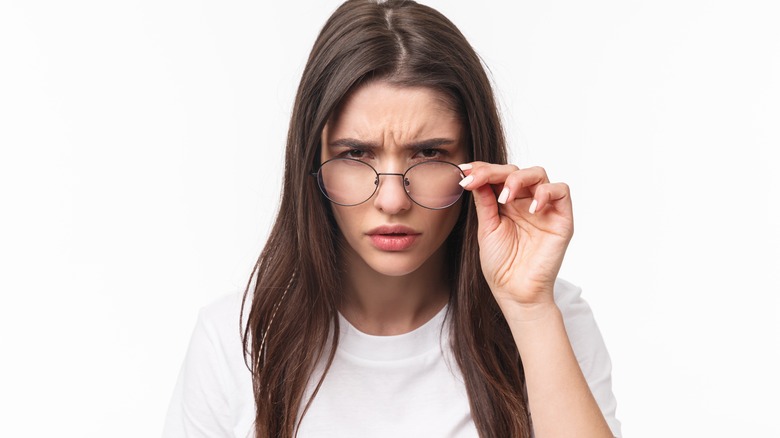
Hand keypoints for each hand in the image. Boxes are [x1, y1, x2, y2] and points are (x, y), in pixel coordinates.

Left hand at [458, 163, 573, 309]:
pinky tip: (530, 208)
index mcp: (507, 203)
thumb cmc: (501, 265)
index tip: (462, 172)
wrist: (515, 292)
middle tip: (476, 180)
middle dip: (493, 172)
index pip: (497, 176)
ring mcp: (544, 208)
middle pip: (515, 170)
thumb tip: (475, 176)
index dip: (481, 169)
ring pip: (538, 174)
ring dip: (518, 179)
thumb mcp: (486, 229)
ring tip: (504, 198)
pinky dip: (546, 193)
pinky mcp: (562, 218)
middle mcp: (526, 202)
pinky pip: (561, 191)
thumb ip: (484, 202)